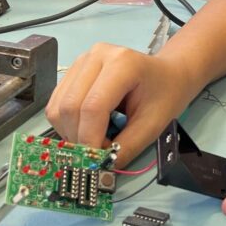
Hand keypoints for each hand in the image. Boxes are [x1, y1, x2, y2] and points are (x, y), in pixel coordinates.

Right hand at [46, 42, 196, 164]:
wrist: (168, 74)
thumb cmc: (165, 94)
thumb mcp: (152, 125)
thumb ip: (125, 148)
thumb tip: (98, 169)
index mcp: (122, 63)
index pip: (93, 107)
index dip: (90, 138)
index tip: (96, 160)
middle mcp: (96, 55)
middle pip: (70, 106)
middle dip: (79, 138)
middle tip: (97, 153)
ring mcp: (82, 60)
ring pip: (58, 106)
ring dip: (70, 132)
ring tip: (95, 139)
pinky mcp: (74, 70)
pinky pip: (57, 103)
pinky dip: (67, 123)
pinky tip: (87, 128)